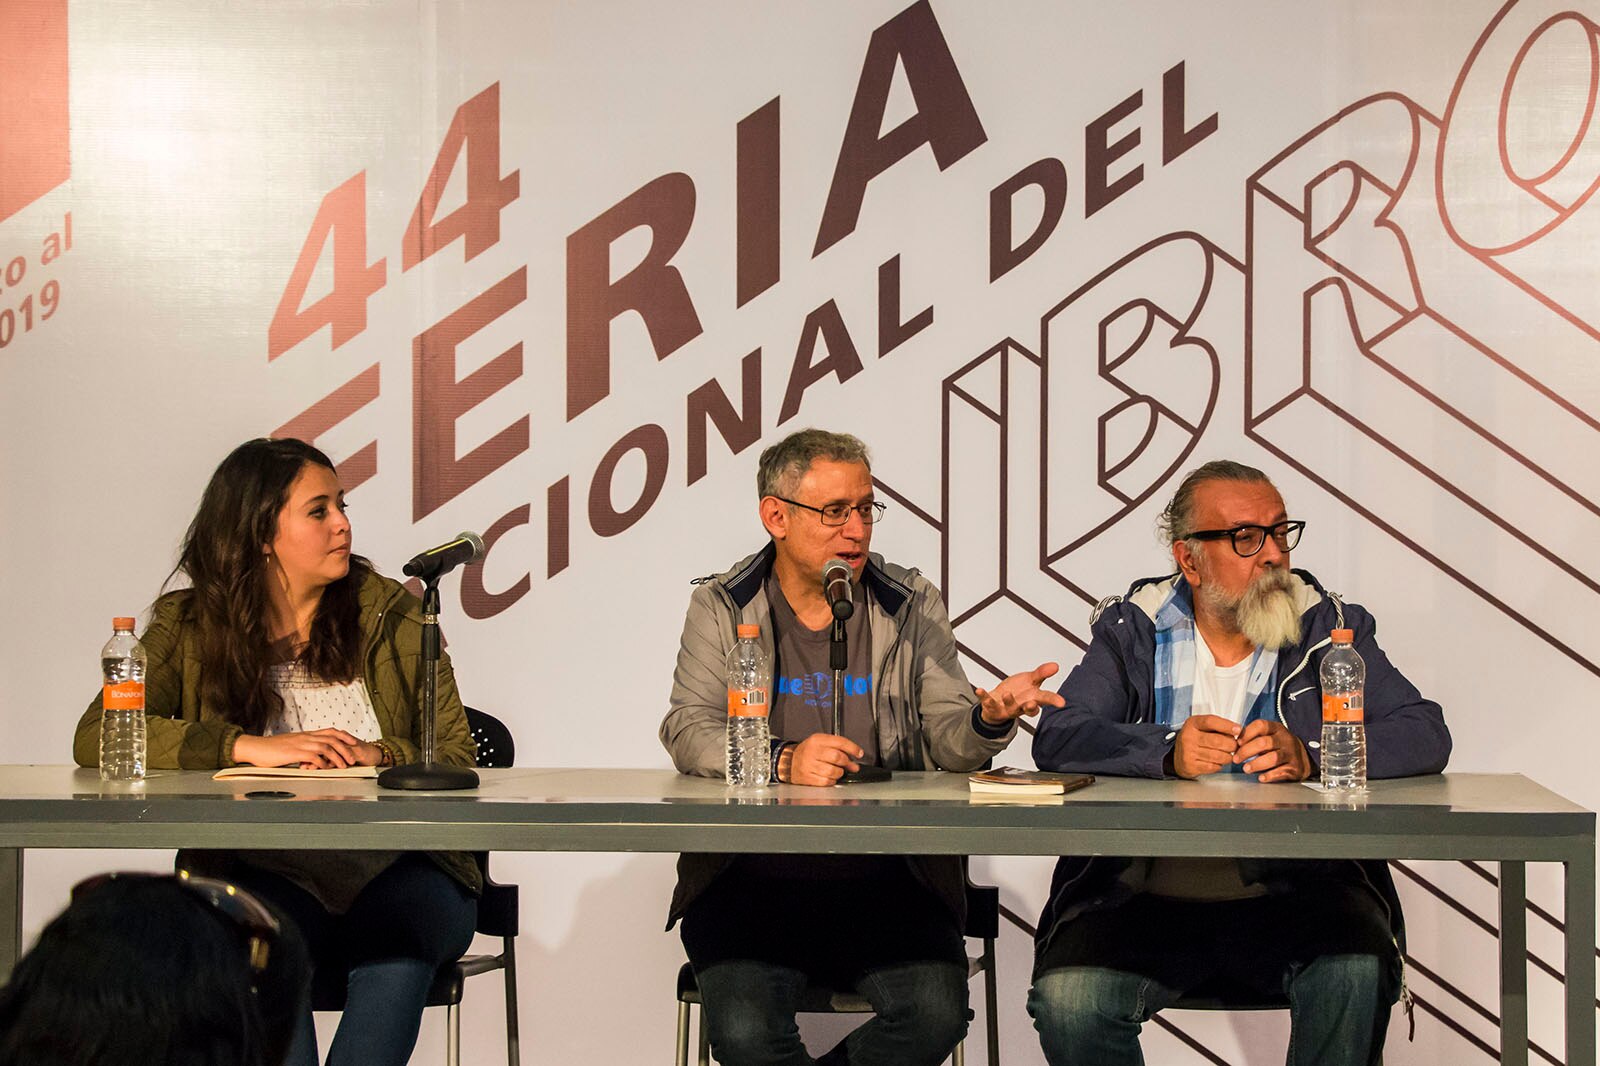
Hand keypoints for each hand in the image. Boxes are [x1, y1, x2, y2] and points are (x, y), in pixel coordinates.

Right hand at [232, 729, 377, 769]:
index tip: (352, 741)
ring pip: (325, 747)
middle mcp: (305, 737)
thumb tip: (310, 756)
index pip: (329, 731)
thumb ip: (302, 748)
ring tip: (343, 765)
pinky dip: (322, 762)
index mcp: (305, 735)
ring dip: (337, 756)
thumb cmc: (269, 749)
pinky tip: (325, 768)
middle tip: (352, 757)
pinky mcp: (294, 752)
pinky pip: (313, 756)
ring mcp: (300, 744)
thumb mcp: (289, 746)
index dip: (343, 735)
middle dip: (345, 747)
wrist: (255, 747)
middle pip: (331, 738)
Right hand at [782, 733, 862, 785]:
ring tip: (836, 771)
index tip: (859, 753)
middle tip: (849, 765)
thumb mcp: (821, 743)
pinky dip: (831, 781)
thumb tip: (854, 760)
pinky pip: (826, 781)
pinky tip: (829, 777)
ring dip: (839, 773)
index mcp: (817, 740)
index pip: (840, 741)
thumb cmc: (807, 752)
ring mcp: (809, 765)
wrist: (788, 762)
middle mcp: (812, 751)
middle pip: (837, 757)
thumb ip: (838, 748)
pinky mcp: (807, 778)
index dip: (853, 748)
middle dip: (847, 762)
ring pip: (833, 771)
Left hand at [976, 662, 1065, 724]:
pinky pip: (987, 702)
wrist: (999, 703)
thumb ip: (1041, 673)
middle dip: (1030, 707)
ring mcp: (1007, 708)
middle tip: (1032, 704)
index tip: (1061, 702)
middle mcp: (1021, 706)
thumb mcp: (1030, 680)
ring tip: (1006, 693)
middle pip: (1028, 709)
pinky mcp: (993, 707)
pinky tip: (979, 689)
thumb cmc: (1018, 691)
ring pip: (1010, 707)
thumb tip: (1056, 665)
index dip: (1053, 701)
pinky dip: (983, 696)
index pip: (1045, 699)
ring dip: (1009, 701)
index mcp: (1032, 698)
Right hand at [1171, 715, 1240, 778]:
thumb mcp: (1202, 727)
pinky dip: (1219, 765)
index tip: (1238, 730)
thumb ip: (1218, 727)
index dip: (1227, 725)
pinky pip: (1213, 767)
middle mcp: (1188, 737)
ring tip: (1228, 755)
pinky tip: (1217, 762)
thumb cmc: (1195, 740)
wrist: (1177, 757)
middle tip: (1235, 746)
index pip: (1211, 721)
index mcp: (1192, 724)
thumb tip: (1238, 731)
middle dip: (1232, 745)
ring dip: (1228, 757)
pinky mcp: (1190, 765)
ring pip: (1218, 756)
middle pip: (1217, 741)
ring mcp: (1188, 752)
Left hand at [1234, 720, 1310, 781]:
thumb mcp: (1270, 735)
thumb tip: (1233, 742)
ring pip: (1272, 758)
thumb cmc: (1280, 746)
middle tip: (1236, 758)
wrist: (1304, 757)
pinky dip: (1269, 776)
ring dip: (1256, 764)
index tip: (1237, 742)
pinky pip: (1281, 772)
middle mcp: (1285, 739)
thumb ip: (1254, 737)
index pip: (1260, 725)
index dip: (1246, 734)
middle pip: (1264, 743)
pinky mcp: (1295, 768)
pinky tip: (1261, 777)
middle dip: (1246, 751)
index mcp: (1277, 728)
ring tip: (1246, 769)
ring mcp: (1291, 754)